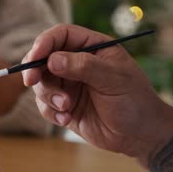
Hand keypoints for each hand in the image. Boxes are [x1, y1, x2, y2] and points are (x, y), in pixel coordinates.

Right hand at [22, 24, 172, 165]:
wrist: (141, 136)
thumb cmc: (135, 101)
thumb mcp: (113, 79)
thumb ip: (83, 66)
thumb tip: (52, 60)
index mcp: (90, 47)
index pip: (60, 36)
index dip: (43, 43)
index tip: (34, 58)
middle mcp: (76, 62)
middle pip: (43, 58)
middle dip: (35, 71)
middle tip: (31, 81)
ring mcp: (68, 84)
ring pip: (41, 83)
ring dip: (48, 96)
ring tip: (67, 108)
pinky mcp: (63, 104)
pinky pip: (45, 104)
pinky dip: (51, 112)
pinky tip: (67, 119)